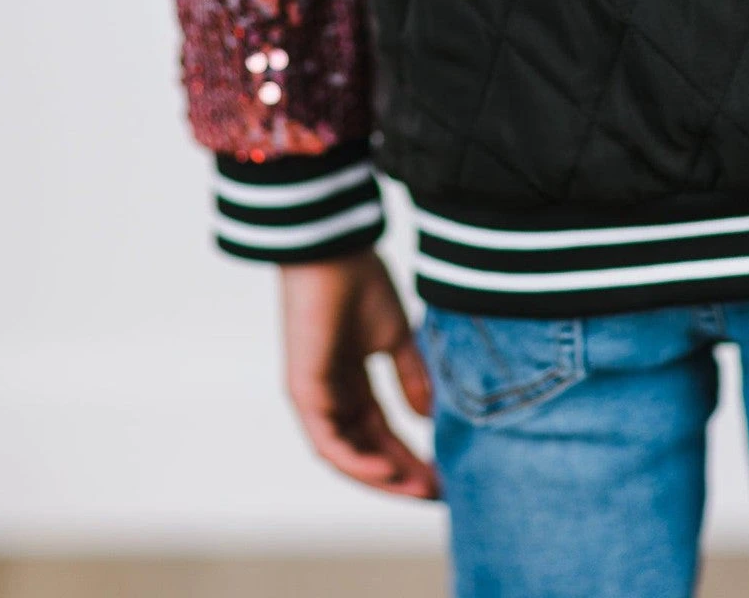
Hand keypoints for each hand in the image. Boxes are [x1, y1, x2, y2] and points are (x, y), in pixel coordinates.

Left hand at [279, 247, 439, 498]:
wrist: (332, 254)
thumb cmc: (360, 283)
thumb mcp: (396, 337)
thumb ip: (411, 377)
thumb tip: (428, 418)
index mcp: (351, 383)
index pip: (381, 433)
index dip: (411, 456)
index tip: (444, 475)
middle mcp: (332, 397)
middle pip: (367, 451)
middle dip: (402, 475)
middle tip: (438, 494)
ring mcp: (316, 398)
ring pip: (348, 455)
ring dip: (383, 477)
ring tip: (419, 489)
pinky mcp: (304, 393)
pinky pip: (329, 442)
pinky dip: (357, 461)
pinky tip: (388, 471)